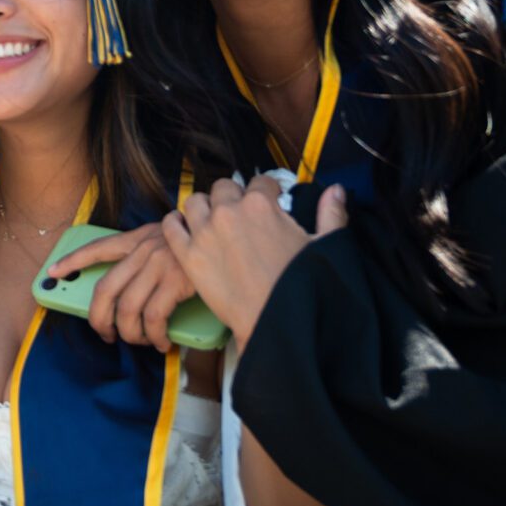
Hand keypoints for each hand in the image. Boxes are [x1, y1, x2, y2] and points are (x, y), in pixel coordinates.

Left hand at [48, 222, 197, 351]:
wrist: (231, 238)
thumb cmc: (201, 247)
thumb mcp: (169, 242)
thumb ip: (147, 258)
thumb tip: (129, 288)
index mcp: (138, 238)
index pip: (98, 248)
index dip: (73, 261)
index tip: (53, 270)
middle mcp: (143, 250)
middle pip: (104, 290)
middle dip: (98, 319)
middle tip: (104, 335)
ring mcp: (157, 266)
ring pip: (127, 310)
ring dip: (130, 334)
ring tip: (138, 342)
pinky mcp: (175, 282)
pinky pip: (153, 319)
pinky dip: (154, 337)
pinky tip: (160, 343)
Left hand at [161, 180, 347, 348]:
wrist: (275, 322)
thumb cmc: (302, 286)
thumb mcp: (324, 246)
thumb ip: (331, 213)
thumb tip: (336, 190)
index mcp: (261, 204)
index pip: (260, 182)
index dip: (266, 191)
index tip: (268, 201)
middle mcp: (229, 211)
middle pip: (222, 188)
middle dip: (232, 197)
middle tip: (239, 215)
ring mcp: (204, 232)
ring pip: (194, 201)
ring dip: (203, 207)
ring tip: (211, 221)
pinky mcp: (188, 255)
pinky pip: (170, 226)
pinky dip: (175, 223)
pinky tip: (184, 228)